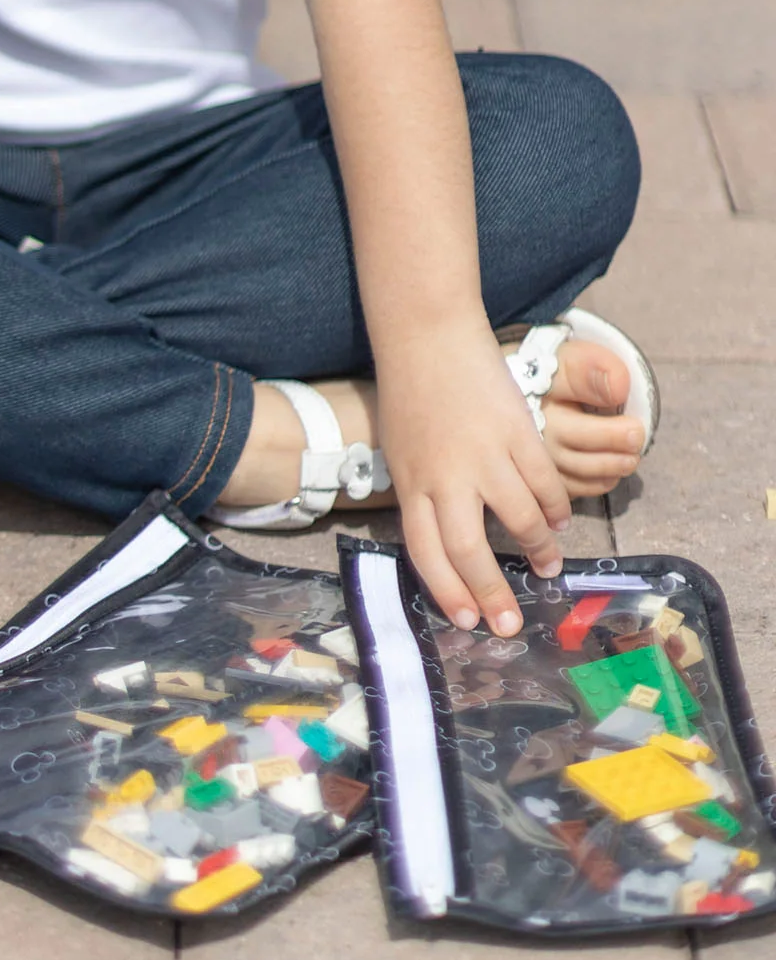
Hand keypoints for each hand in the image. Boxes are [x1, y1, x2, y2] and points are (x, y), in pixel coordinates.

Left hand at [376, 323, 570, 635]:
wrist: (427, 336)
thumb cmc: (410, 394)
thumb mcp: (401, 451)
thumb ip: (423, 493)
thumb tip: (449, 538)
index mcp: (410, 483)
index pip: (426, 553)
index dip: (449, 592)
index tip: (468, 621)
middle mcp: (445, 476)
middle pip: (470, 550)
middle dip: (493, 595)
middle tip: (513, 623)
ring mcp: (484, 455)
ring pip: (519, 520)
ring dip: (539, 549)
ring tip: (549, 564)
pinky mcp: (518, 433)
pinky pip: (545, 485)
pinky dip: (556, 508)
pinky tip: (559, 520)